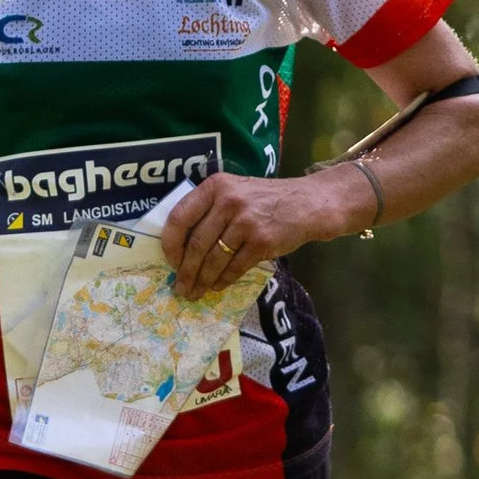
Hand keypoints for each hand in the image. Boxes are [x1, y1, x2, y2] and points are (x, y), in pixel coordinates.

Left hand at [155, 172, 336, 297]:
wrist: (307, 203)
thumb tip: (180, 246)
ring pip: (213, 260)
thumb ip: (209, 209)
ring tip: (196, 292)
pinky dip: (223, 281)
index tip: (170, 261)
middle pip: (195, 244)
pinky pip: (234, 267)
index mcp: (215, 187)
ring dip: (202, 281)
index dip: (170, 244)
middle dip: (185, 272)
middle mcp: (228, 201)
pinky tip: (217, 286)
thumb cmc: (265, 200)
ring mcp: (245, 222)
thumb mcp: (234, 191)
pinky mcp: (261, 242)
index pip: (179, 217)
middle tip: (180, 287)